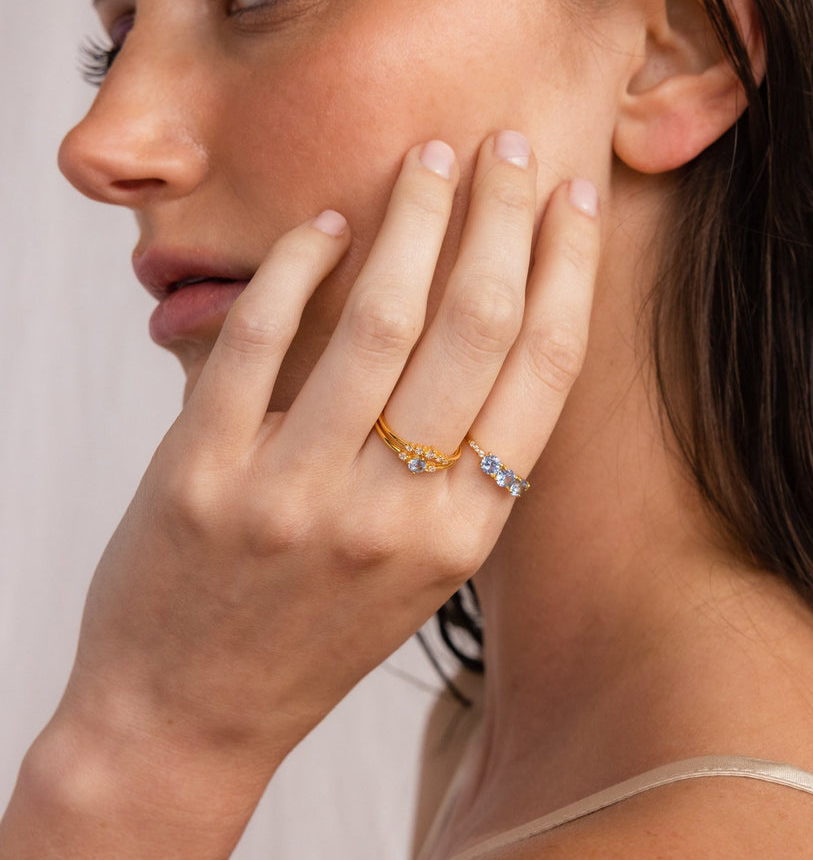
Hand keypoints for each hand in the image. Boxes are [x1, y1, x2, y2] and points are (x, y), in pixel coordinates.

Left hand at [58, 130, 600, 776]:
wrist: (192, 714)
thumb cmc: (318, 632)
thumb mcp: (421, 569)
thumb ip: (463, 468)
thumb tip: (497, 329)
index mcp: (464, 534)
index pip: (543, 370)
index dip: (566, 267)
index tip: (574, 197)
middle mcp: (394, 513)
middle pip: (475, 328)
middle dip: (502, 218)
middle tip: (510, 145)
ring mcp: (295, 494)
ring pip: (378, 321)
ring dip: (412, 219)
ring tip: (430, 157)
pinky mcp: (201, 475)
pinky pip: (258, 344)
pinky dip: (294, 270)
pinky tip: (323, 226)